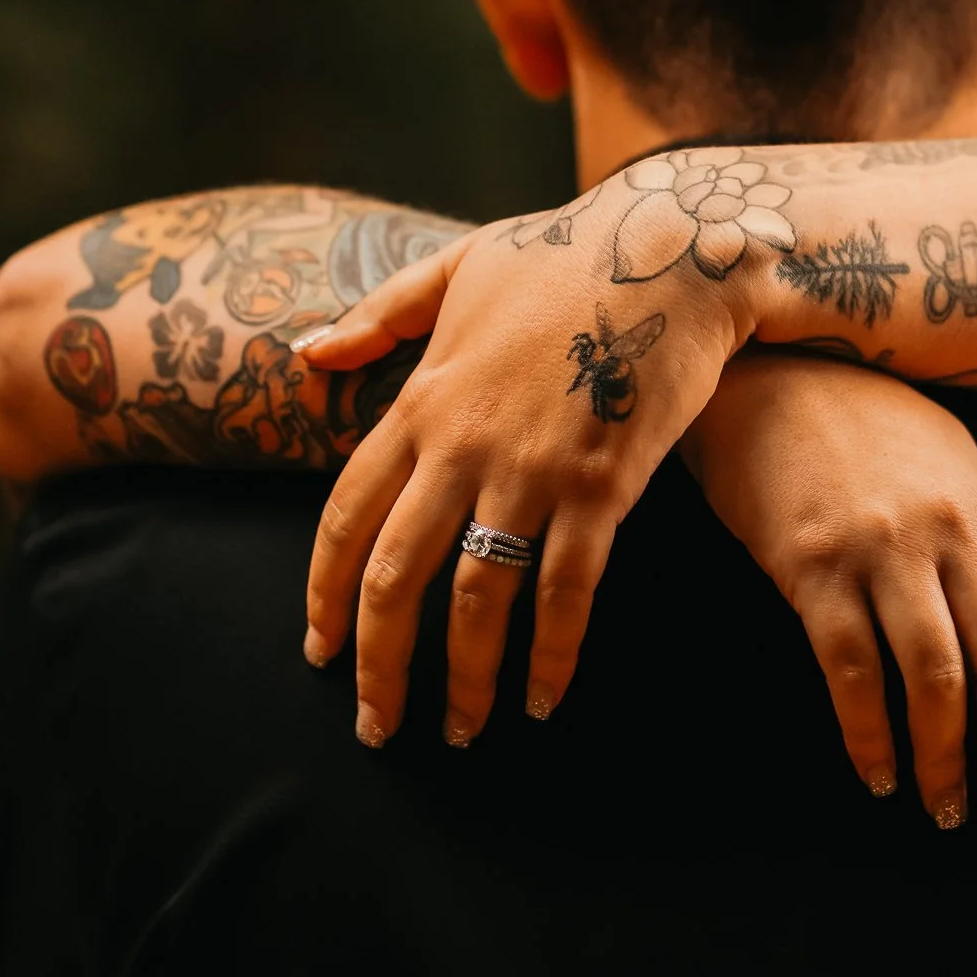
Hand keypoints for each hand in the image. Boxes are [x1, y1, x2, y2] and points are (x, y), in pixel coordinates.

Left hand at [296, 166, 765, 746]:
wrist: (668, 246)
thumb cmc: (562, 252)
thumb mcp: (459, 266)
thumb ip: (382, 314)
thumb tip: (308, 352)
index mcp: (424, 399)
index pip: (347, 516)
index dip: (325, 594)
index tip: (318, 650)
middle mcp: (465, 443)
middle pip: (397, 576)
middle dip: (379, 665)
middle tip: (378, 726)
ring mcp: (534, 467)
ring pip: (478, 598)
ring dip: (464, 678)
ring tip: (462, 731)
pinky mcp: (604, 484)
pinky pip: (568, 591)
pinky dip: (553, 655)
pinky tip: (546, 697)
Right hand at [682, 349, 976, 844]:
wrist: (776, 376)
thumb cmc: (877, 429)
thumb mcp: (971, 471)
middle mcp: (953, 530)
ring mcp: (884, 545)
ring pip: (937, 678)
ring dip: (944, 761)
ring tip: (943, 809)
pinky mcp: (814, 561)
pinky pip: (849, 668)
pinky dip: (868, 735)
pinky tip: (876, 772)